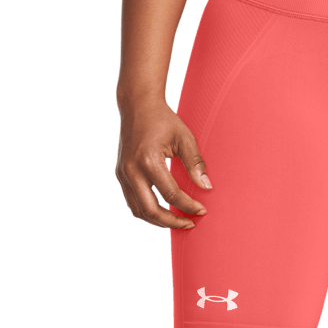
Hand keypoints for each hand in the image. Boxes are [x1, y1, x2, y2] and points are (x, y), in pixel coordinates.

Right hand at [115, 98, 211, 229]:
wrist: (137, 104)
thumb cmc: (163, 119)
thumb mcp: (184, 138)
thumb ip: (196, 164)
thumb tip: (207, 188)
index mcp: (148, 161)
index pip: (171, 194)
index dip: (188, 206)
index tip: (202, 210)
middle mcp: (131, 170)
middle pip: (151, 211)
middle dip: (172, 222)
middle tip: (189, 223)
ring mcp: (122, 174)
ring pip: (138, 211)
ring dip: (158, 221)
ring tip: (177, 221)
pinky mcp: (121, 175)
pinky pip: (133, 202)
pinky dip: (148, 211)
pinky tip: (164, 210)